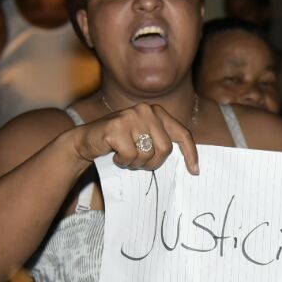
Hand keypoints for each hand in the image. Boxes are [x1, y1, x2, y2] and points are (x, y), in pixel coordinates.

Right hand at [72, 102, 199, 173]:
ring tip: (125, 156)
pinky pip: (130, 156)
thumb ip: (162, 142)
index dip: (190, 153)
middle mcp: (146, 110)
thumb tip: (189, 163)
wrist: (86, 140)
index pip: (182, 133)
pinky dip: (123, 161)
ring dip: (136, 163)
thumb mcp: (144, 138)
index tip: (194, 171)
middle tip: (140, 164)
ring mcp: (131, 117)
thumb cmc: (119, 143)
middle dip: (154, 163)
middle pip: (165, 149)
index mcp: (157, 112)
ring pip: (148, 154)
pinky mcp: (116, 127)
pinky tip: (114, 154)